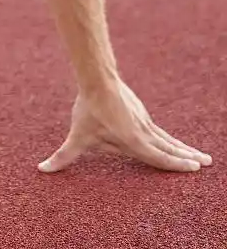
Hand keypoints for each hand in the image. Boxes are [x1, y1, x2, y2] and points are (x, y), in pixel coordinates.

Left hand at [39, 78, 211, 173]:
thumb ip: (63, 156)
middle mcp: (144, 132)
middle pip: (170, 148)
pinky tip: (176, 143)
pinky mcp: (141, 113)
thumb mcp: (77, 137)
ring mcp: (145, 121)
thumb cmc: (88, 110)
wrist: (97, 78)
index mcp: (134, 141)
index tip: (193, 169)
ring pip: (168, 138)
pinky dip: (171, 139)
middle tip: (206, 164)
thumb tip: (42, 169)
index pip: (159, 157)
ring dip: (184, 148)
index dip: (175, 165)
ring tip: (201, 157)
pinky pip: (160, 130)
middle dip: (188, 158)